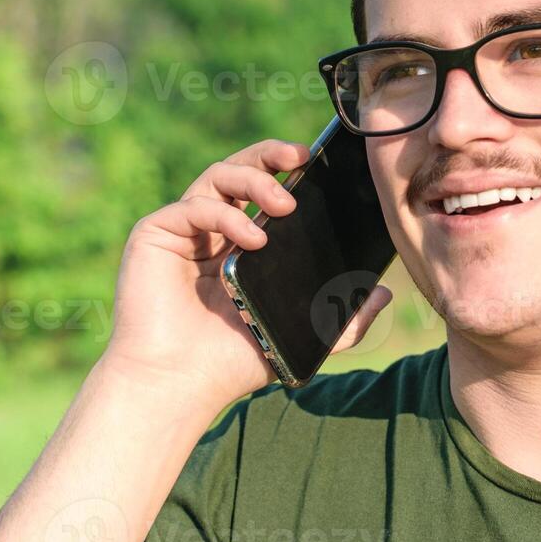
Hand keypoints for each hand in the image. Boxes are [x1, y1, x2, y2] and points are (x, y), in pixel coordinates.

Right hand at [101, 138, 393, 406]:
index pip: (265, 190)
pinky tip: (252, 237)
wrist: (177, 386)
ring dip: (255, 180)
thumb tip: (385, 294)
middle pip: (240, 170)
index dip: (288, 170)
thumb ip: (343, 319)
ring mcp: (182, 230)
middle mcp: (210, 229)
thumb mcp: (301, 336)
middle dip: (271, 155)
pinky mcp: (155, 234)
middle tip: (302, 156)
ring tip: (285, 203)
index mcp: (240, 242)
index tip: (319, 161)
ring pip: (217, 176)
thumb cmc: (231, 362)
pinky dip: (225, 214)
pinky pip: (193, 206)